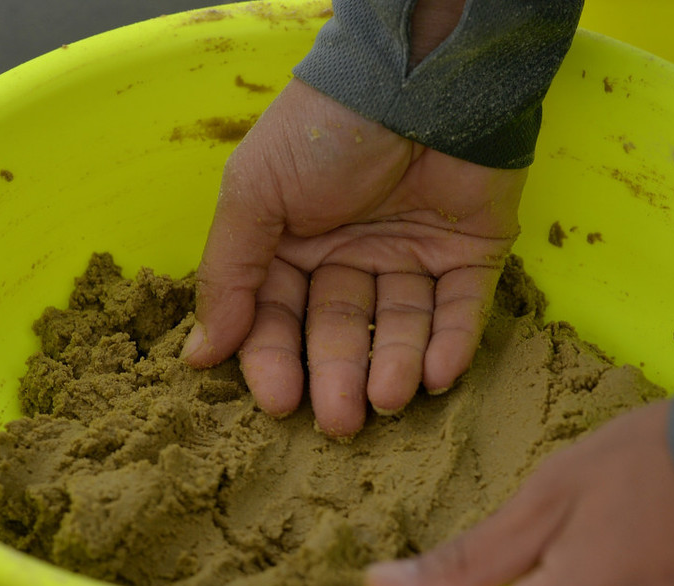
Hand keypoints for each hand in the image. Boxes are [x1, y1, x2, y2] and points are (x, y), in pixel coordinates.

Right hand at [182, 79, 526, 436]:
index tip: (279, 401)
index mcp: (295, 243)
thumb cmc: (325, 130)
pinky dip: (451, 344)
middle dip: (340, 377)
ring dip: (395, 366)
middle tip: (342, 420)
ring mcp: (414, 255)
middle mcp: (352, 256)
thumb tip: (200, 356)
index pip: (280, 318)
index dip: (276, 361)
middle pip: (342, 332)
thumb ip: (229, 275)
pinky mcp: (472, 253)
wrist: (418, 76)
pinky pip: (461, 309)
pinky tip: (437, 374)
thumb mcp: (255, 194)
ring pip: (401, 327)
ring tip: (390, 396)